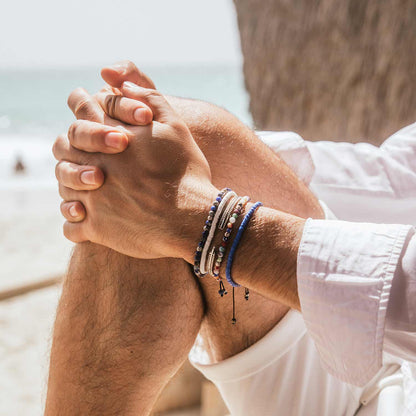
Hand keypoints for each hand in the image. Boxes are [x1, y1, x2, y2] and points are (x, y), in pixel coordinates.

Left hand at [54, 81, 216, 259]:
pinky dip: (76, 221)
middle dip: (69, 145)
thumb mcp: (176, 126)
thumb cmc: (187, 172)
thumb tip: (120, 83)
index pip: (82, 111)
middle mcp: (93, 164)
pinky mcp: (96, 229)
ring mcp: (91, 199)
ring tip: (84, 185)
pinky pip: (71, 226)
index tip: (80, 103)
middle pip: (62, 147)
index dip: (80, 105)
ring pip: (63, 186)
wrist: (192, 217)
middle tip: (77, 149)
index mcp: (110, 137)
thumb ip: (149, 98)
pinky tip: (87, 217)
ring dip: (70, 184)